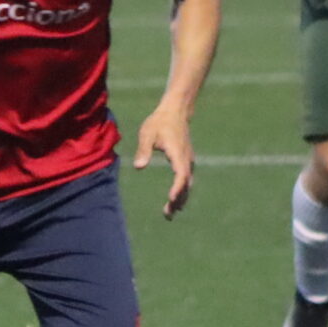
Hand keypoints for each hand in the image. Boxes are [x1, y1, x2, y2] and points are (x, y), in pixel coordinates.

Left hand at [130, 103, 193, 218]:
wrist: (175, 111)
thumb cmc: (159, 121)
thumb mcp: (147, 133)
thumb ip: (143, 149)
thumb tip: (139, 166)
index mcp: (178, 153)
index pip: (181, 174)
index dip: (177, 188)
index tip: (170, 199)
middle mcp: (186, 159)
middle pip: (186, 183)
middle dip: (178, 199)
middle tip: (168, 215)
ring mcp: (188, 160)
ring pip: (187, 183)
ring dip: (180, 198)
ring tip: (170, 214)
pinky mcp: (186, 160)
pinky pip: (186, 179)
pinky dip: (181, 190)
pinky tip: (174, 200)